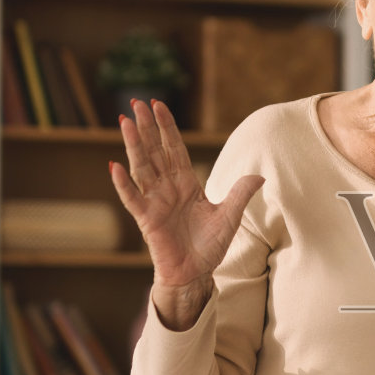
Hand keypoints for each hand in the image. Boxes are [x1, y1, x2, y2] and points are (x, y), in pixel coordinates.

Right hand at [109, 99, 261, 329]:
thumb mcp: (230, 217)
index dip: (167, 127)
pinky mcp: (146, 219)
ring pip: (142, 167)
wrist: (196, 273)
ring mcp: (155, 201)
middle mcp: (167, 188)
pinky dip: (123, 184)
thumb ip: (240, 194)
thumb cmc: (209, 246)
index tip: (158, 105)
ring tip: (125, 121)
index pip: (174, 148)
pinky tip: (114, 166)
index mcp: (186, 183)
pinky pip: (133, 198)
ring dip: (133, 144)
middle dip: (147, 126)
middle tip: (136, 101)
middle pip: (155, 150)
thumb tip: (260, 176)